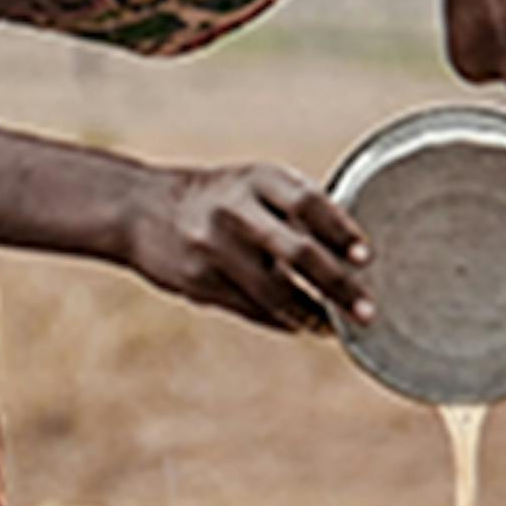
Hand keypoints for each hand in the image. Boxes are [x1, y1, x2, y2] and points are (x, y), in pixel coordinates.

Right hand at [121, 163, 368, 335]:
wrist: (139, 208)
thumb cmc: (217, 198)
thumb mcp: (251, 185)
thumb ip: (294, 210)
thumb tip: (352, 255)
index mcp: (256, 177)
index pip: (309, 202)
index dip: (341, 230)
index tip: (366, 256)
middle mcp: (235, 209)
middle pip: (298, 253)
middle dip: (338, 286)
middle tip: (366, 311)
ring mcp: (214, 247)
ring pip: (276, 292)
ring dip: (312, 315)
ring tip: (335, 327)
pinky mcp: (199, 280)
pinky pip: (251, 309)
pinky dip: (281, 321)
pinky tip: (301, 325)